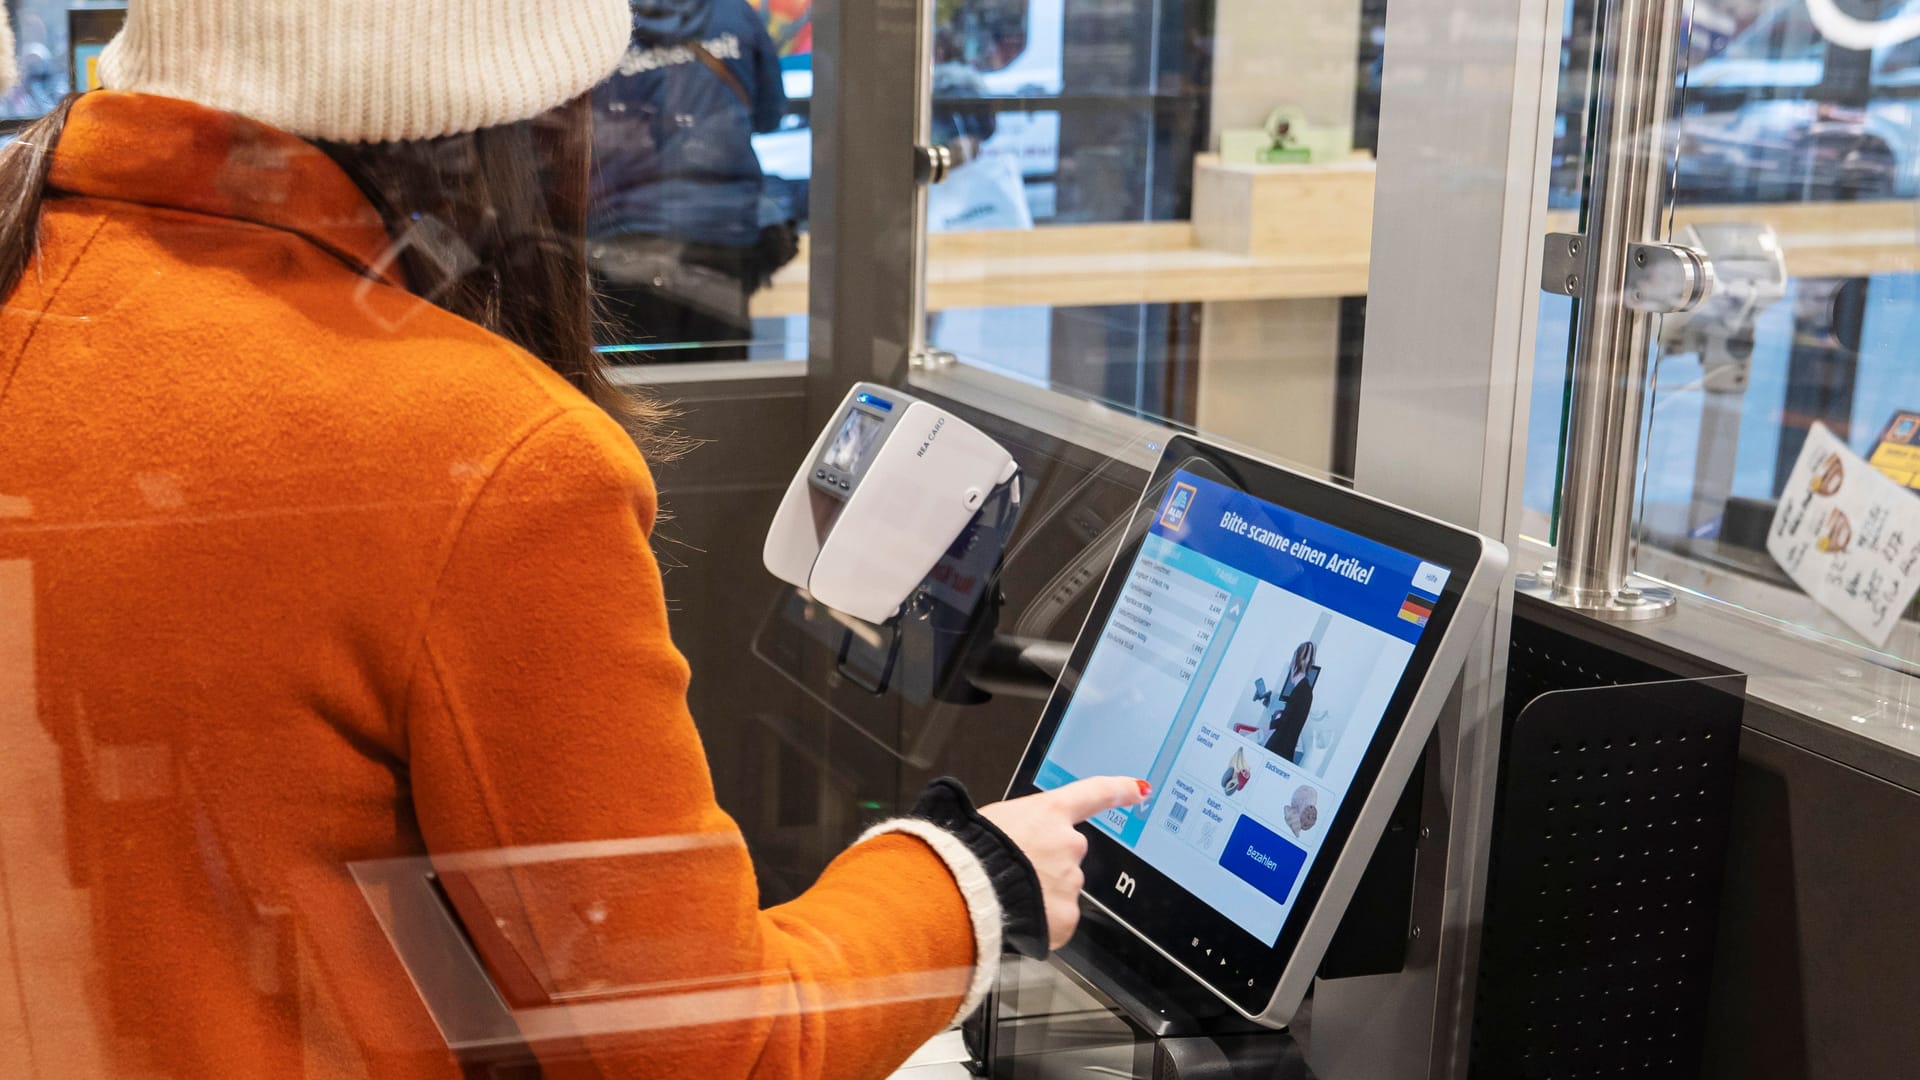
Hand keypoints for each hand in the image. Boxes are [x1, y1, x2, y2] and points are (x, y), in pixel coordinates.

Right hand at [980, 776, 1148, 948]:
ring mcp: (1072, 880)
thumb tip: (1007, 831)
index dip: (1121, 790)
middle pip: (1067, 853)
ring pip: (1062, 888)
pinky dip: (1043, 922)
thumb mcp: (989, 819)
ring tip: (1009, 895)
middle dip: (1047, 864)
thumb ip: (1016, 823)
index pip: (1095, 794)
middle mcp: (1069, 843)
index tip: (1141, 789)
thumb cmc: (968, 853)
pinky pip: (1058, 919)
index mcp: (1049, 813)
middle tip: (1015, 872)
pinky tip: (1020, 917)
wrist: (963, 893)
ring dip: (1042, 893)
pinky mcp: (1067, 916)